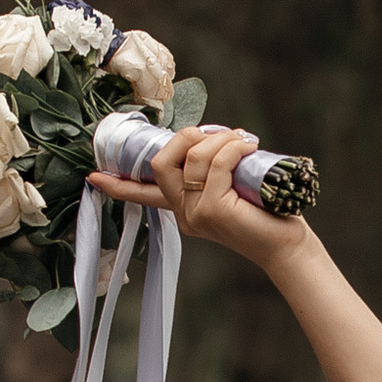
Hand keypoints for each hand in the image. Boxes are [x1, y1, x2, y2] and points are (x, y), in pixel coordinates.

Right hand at [89, 122, 306, 272]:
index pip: (143, 196)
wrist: (286, 247)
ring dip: (219, 138)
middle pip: (160, 163)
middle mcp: (184, 213)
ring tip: (243, 140)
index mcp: (183, 209)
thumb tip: (208, 138)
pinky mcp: (213, 209)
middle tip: (217, 134)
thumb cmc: (265, 215)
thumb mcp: (231, 189)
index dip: (119, 186)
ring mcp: (195, 213)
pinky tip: (248, 145)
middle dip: (185, 136)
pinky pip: (215, 163)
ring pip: (192, 157)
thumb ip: (213, 171)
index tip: (95, 177)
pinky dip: (232, 146)